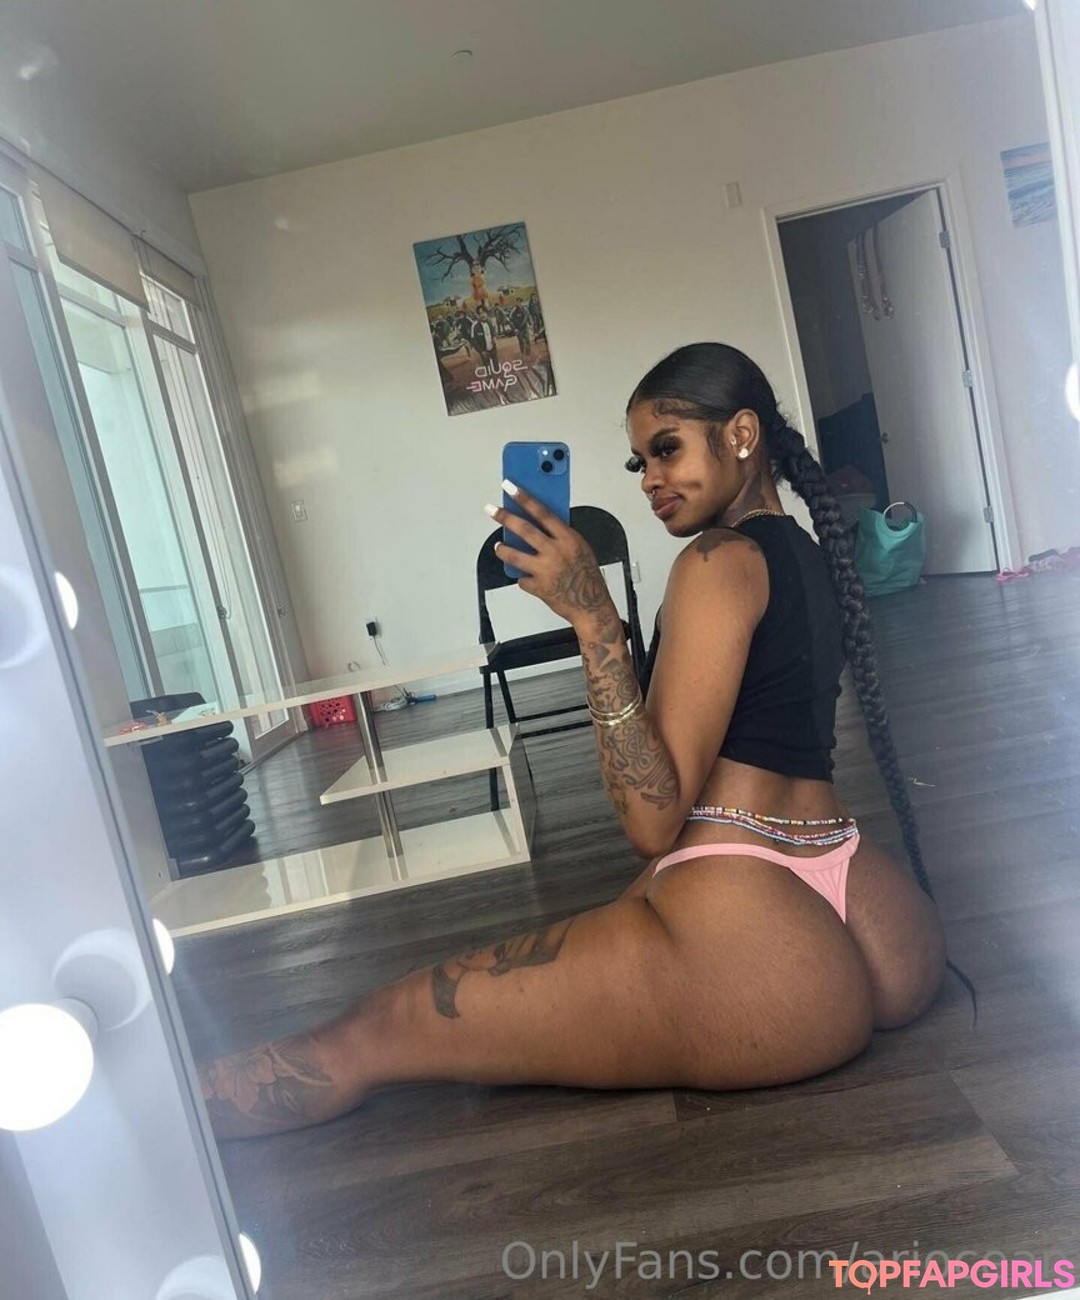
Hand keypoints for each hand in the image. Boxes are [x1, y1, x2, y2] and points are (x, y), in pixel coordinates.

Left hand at [486, 483, 614, 627]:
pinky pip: (523, 579)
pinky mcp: (538, 587)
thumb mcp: (581, 548)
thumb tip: (539, 522)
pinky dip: (524, 578)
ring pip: (514, 555)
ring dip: (503, 550)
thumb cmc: (588, 576)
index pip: (542, 512)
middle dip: (505, 517)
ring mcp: (545, 570)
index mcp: (568, 539)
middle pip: (524, 529)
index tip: (510, 487)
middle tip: (491, 510)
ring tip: (497, 547)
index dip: (525, 498)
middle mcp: (555, 552)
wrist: (591, 606)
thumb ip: (561, 536)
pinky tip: (529, 579)